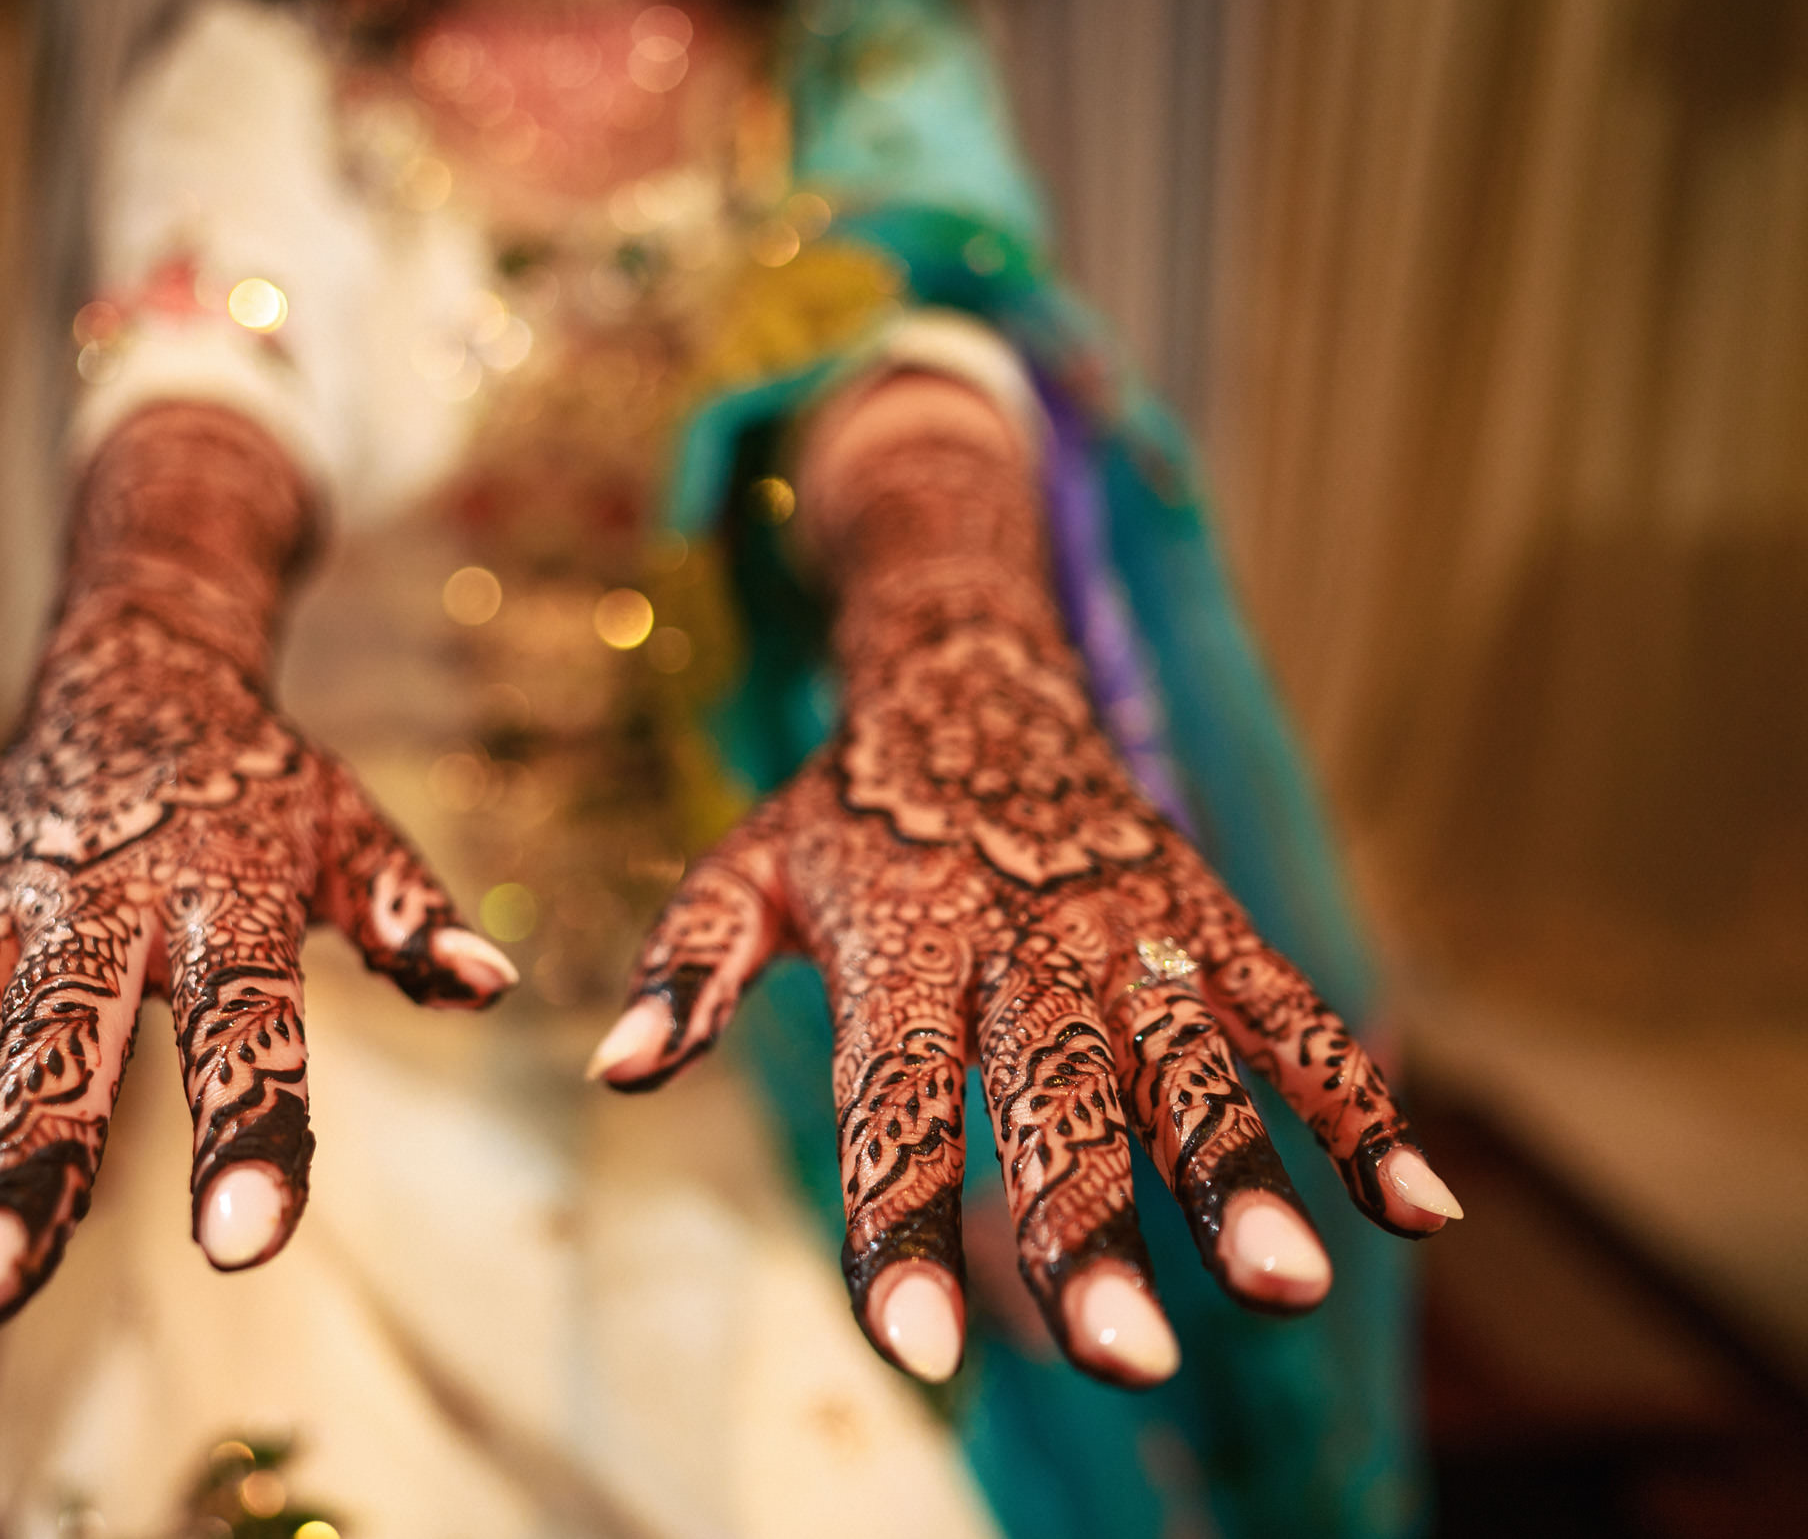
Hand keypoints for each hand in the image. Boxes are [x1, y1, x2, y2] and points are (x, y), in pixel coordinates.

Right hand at [0, 405, 515, 1326]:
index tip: (243, 1247)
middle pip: (60, 1062)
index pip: (249, 1034)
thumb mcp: (352, 832)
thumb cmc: (264, 783)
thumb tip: (494, 991)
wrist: (139, 662)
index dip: (249, 1134)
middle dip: (17, 1179)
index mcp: (227, 903)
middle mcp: (104, 917)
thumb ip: (414, 916)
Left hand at [590, 377, 1459, 1387]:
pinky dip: (1358, 1108)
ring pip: (1193, 1067)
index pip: (894, 1105)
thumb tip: (617, 1071)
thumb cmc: (847, 818)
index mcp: (904, 952)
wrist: (974, 679)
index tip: (919, 1352)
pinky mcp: (1210, 928)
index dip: (904, 1224)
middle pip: (1057, 1104)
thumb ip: (691, 968)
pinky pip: (1296, 1019)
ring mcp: (1133, 938)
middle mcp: (1024, 951)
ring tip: (1285, 1288)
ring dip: (1239, 1174)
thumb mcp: (747, 870)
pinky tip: (1419, 1216)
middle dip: (1089, 1229)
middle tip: (1120, 1357)